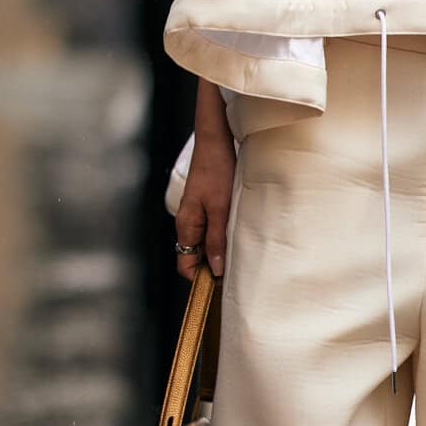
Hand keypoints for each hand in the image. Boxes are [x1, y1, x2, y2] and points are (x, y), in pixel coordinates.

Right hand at [176, 132, 234, 278]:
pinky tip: (237, 235)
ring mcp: (196, 215)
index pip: (185, 265)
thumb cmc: (216, 170)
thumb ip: (217, 239)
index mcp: (186, 225)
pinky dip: (222, 237)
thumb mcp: (219, 208)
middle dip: (212, 267)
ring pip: (205, 244)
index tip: (220, 285)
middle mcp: (188, 223)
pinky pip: (211, 231)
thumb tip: (215, 269)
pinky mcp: (206, 206)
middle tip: (235, 272)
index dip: (200, 278)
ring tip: (240, 254)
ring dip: (219, 252)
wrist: (216, 141)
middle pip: (195, 257)